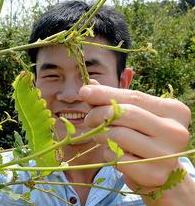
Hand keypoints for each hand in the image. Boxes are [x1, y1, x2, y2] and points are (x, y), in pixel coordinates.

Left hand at [79, 84, 190, 198]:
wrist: (156, 172)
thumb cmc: (141, 137)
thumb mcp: (131, 114)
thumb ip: (112, 99)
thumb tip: (89, 85)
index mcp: (174, 111)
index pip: (134, 97)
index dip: (105, 93)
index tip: (84, 91)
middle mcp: (176, 131)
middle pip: (125, 114)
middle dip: (99, 114)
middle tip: (89, 119)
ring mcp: (168, 155)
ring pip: (118, 135)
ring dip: (101, 135)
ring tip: (102, 137)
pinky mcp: (155, 174)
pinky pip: (117, 158)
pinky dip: (108, 154)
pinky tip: (114, 154)